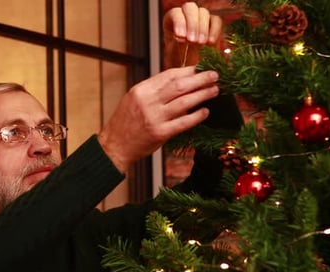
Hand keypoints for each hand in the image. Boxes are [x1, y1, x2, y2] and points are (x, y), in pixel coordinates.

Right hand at [98, 66, 218, 172]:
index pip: (169, 75)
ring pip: (184, 102)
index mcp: (141, 90)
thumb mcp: (134, 99)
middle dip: (200, 79)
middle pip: (180, 86)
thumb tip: (180, 81)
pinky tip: (205, 112)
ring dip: (203, 94)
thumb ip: (154, 90)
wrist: (114, 146)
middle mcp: (148, 102)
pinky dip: (197, 116)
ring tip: (215, 90)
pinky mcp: (160, 133)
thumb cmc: (126, 122)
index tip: (200, 68)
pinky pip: (183, 122)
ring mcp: (154, 118)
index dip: (188, 70)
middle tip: (214, 75)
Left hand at [163, 1, 223, 67]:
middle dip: (192, 24)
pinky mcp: (213, 25)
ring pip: (203, 13)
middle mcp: (186, 17)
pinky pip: (216, 21)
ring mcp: (200, 19)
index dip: (179, 23)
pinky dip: (214, 30)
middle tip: (192, 41)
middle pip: (190, 8)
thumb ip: (175, 45)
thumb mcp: (173, 55)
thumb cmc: (179, 63)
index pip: (175, 13)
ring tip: (201, 44)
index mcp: (172, 22)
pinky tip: (210, 43)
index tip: (181, 37)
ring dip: (202, 28)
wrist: (191, 71)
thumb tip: (181, 38)